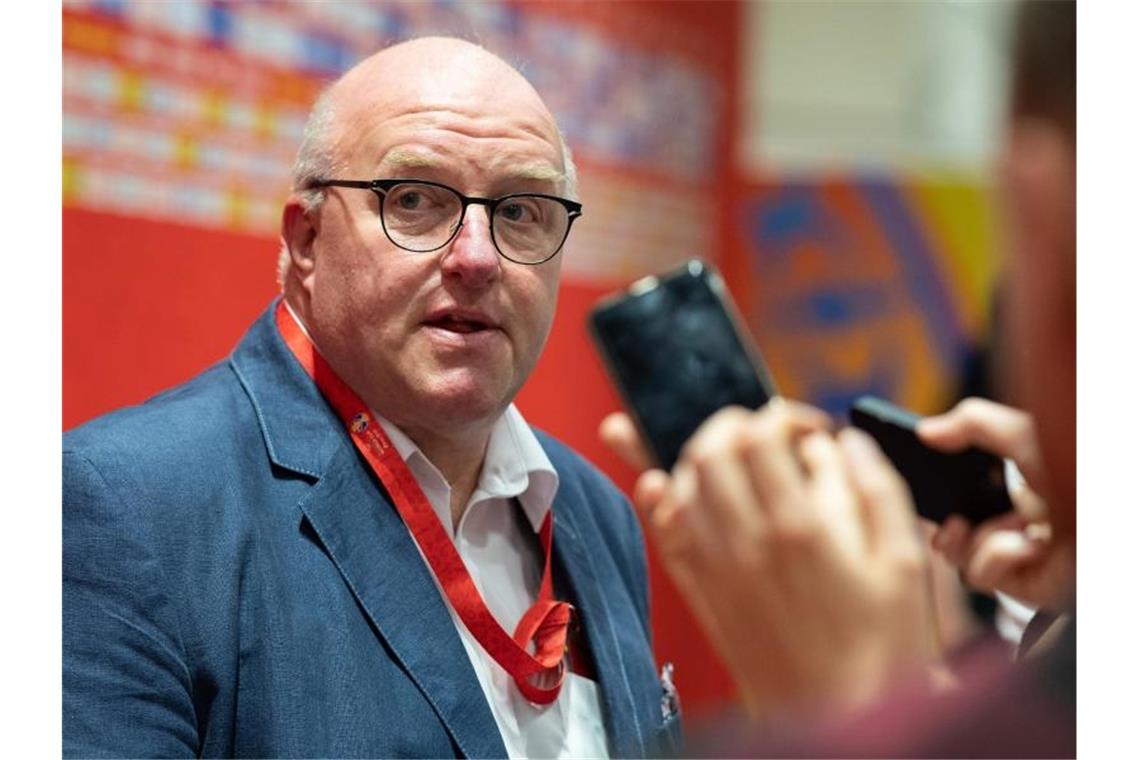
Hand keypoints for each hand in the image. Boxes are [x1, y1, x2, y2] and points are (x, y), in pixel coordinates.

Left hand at [601, 403, 934, 718]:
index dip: (779, 416)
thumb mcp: (907, 562)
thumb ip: (876, 488)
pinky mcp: (702, 595)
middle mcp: (747, 543)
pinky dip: (657, 502)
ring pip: (680, 484)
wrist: (842, 718)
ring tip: (732, 459)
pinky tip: (660, 484)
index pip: (759, 437)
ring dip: (700, 457)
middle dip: (734, 424)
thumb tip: (846, 440)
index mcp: (800, 529)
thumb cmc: (883, 646)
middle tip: (762, 434)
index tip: (802, 427)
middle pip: (709, 450)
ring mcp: (716, 569)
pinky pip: (664, 535)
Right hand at [917, 398, 1073, 611]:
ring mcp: (1016, 557)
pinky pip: (980, 574)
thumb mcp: (1021, 435)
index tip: (924, 486)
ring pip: (959, 555)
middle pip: (953, 531)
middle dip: (945, 526)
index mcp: (1015, 490)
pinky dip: (998, 557)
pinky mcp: (1019, 585)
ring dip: (981, 539)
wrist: (1104, 520)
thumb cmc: (1074, 475)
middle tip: (951, 521)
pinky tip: (1028, 547)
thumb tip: (926, 430)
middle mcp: (1014, 524)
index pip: (962, 494)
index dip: (939, 493)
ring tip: (1010, 530)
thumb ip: (973, 423)